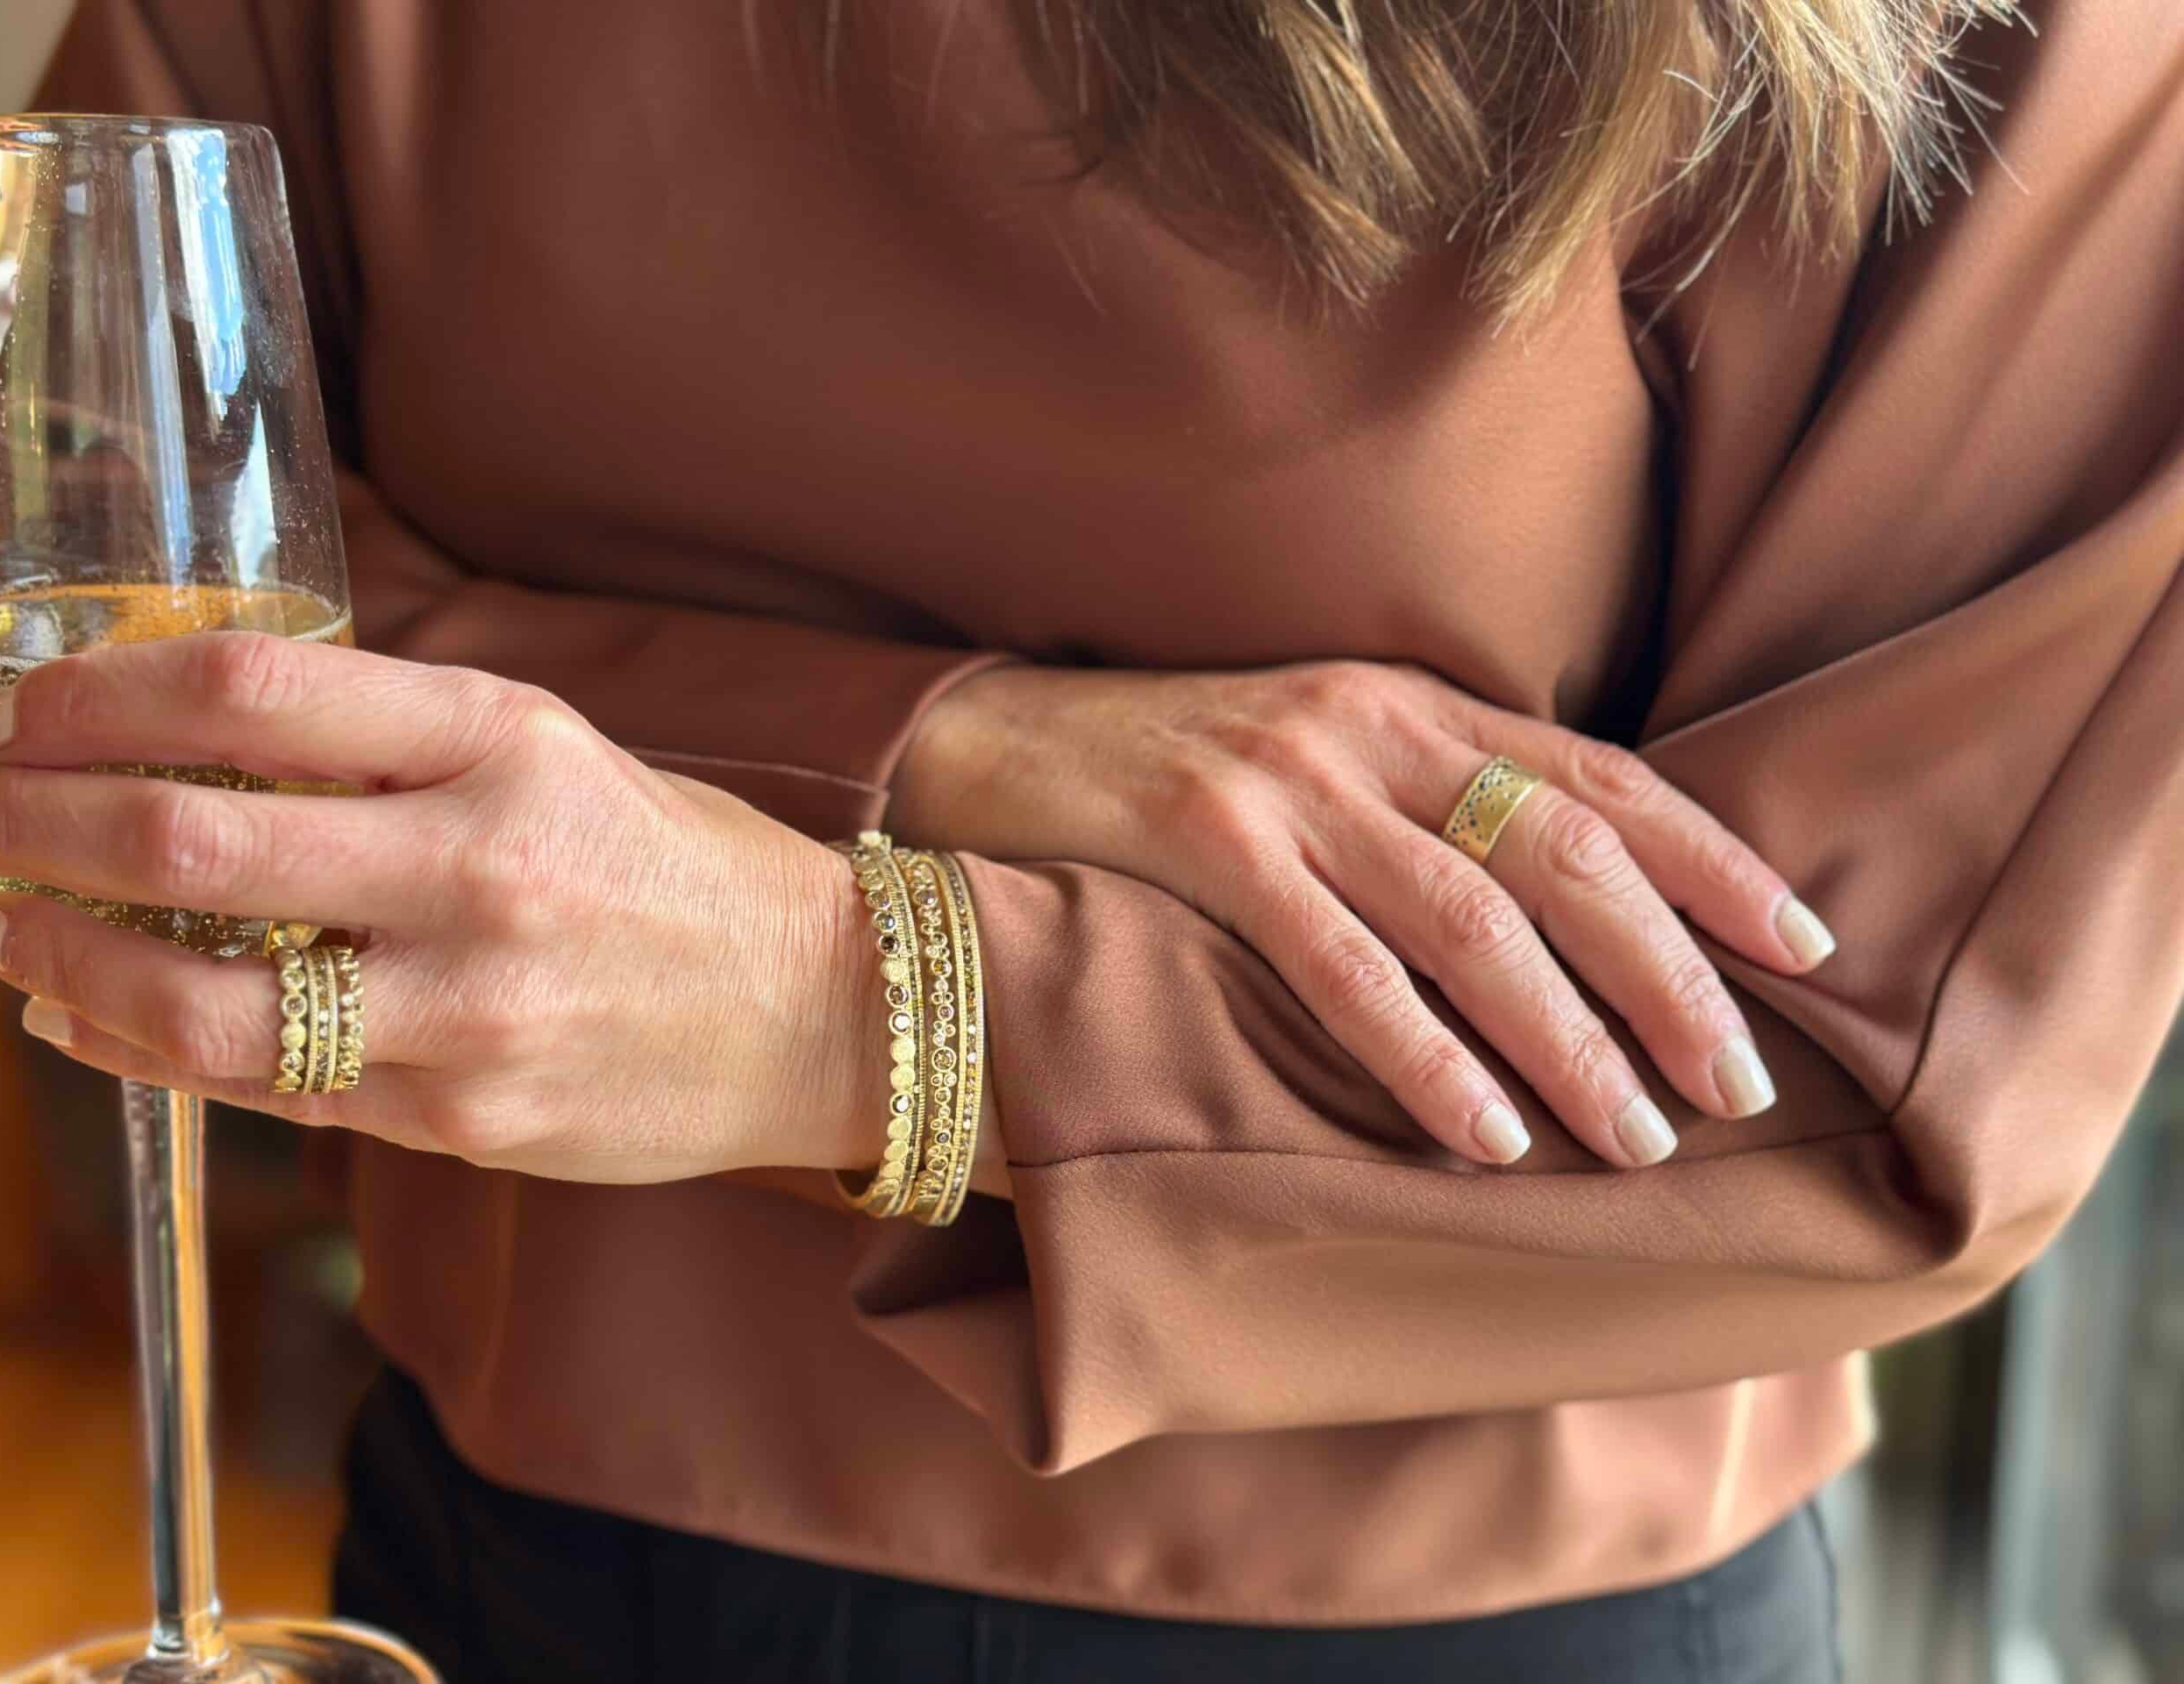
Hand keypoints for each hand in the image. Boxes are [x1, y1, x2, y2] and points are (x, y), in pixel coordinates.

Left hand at [0, 633, 883, 1183]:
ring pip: (198, 1001)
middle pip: (189, 842)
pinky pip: (260, 1092)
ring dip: (56, 957)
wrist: (817, 1009)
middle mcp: (484, 868)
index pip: (249, 694)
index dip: (96, 697)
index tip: (27, 708)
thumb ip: (388, 744)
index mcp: (507, 745)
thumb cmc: (672, 865)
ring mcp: (471, 1009)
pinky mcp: (464, 1119)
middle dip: (31, 822)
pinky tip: (89, 1014)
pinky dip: (142, 1047)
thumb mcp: (552, 752)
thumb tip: (177, 753)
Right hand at [891, 661, 1834, 1167]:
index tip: (1804, 951)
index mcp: (1414, 704)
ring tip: (1637, 1136)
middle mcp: (1371, 729)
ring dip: (1570, 1037)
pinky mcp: (1204, 841)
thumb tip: (1560, 916)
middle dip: (1669, 976)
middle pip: (1565, 855)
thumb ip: (1428, 805)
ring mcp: (1289, 781)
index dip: (1716, 864)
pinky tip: (1485, 1134)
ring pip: (1472, 920)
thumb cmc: (1171, 769)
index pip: (1604, 779)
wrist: (991, 742)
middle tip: (1737, 1086)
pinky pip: (1342, 965)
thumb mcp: (1320, 757)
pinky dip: (1425, 1055)